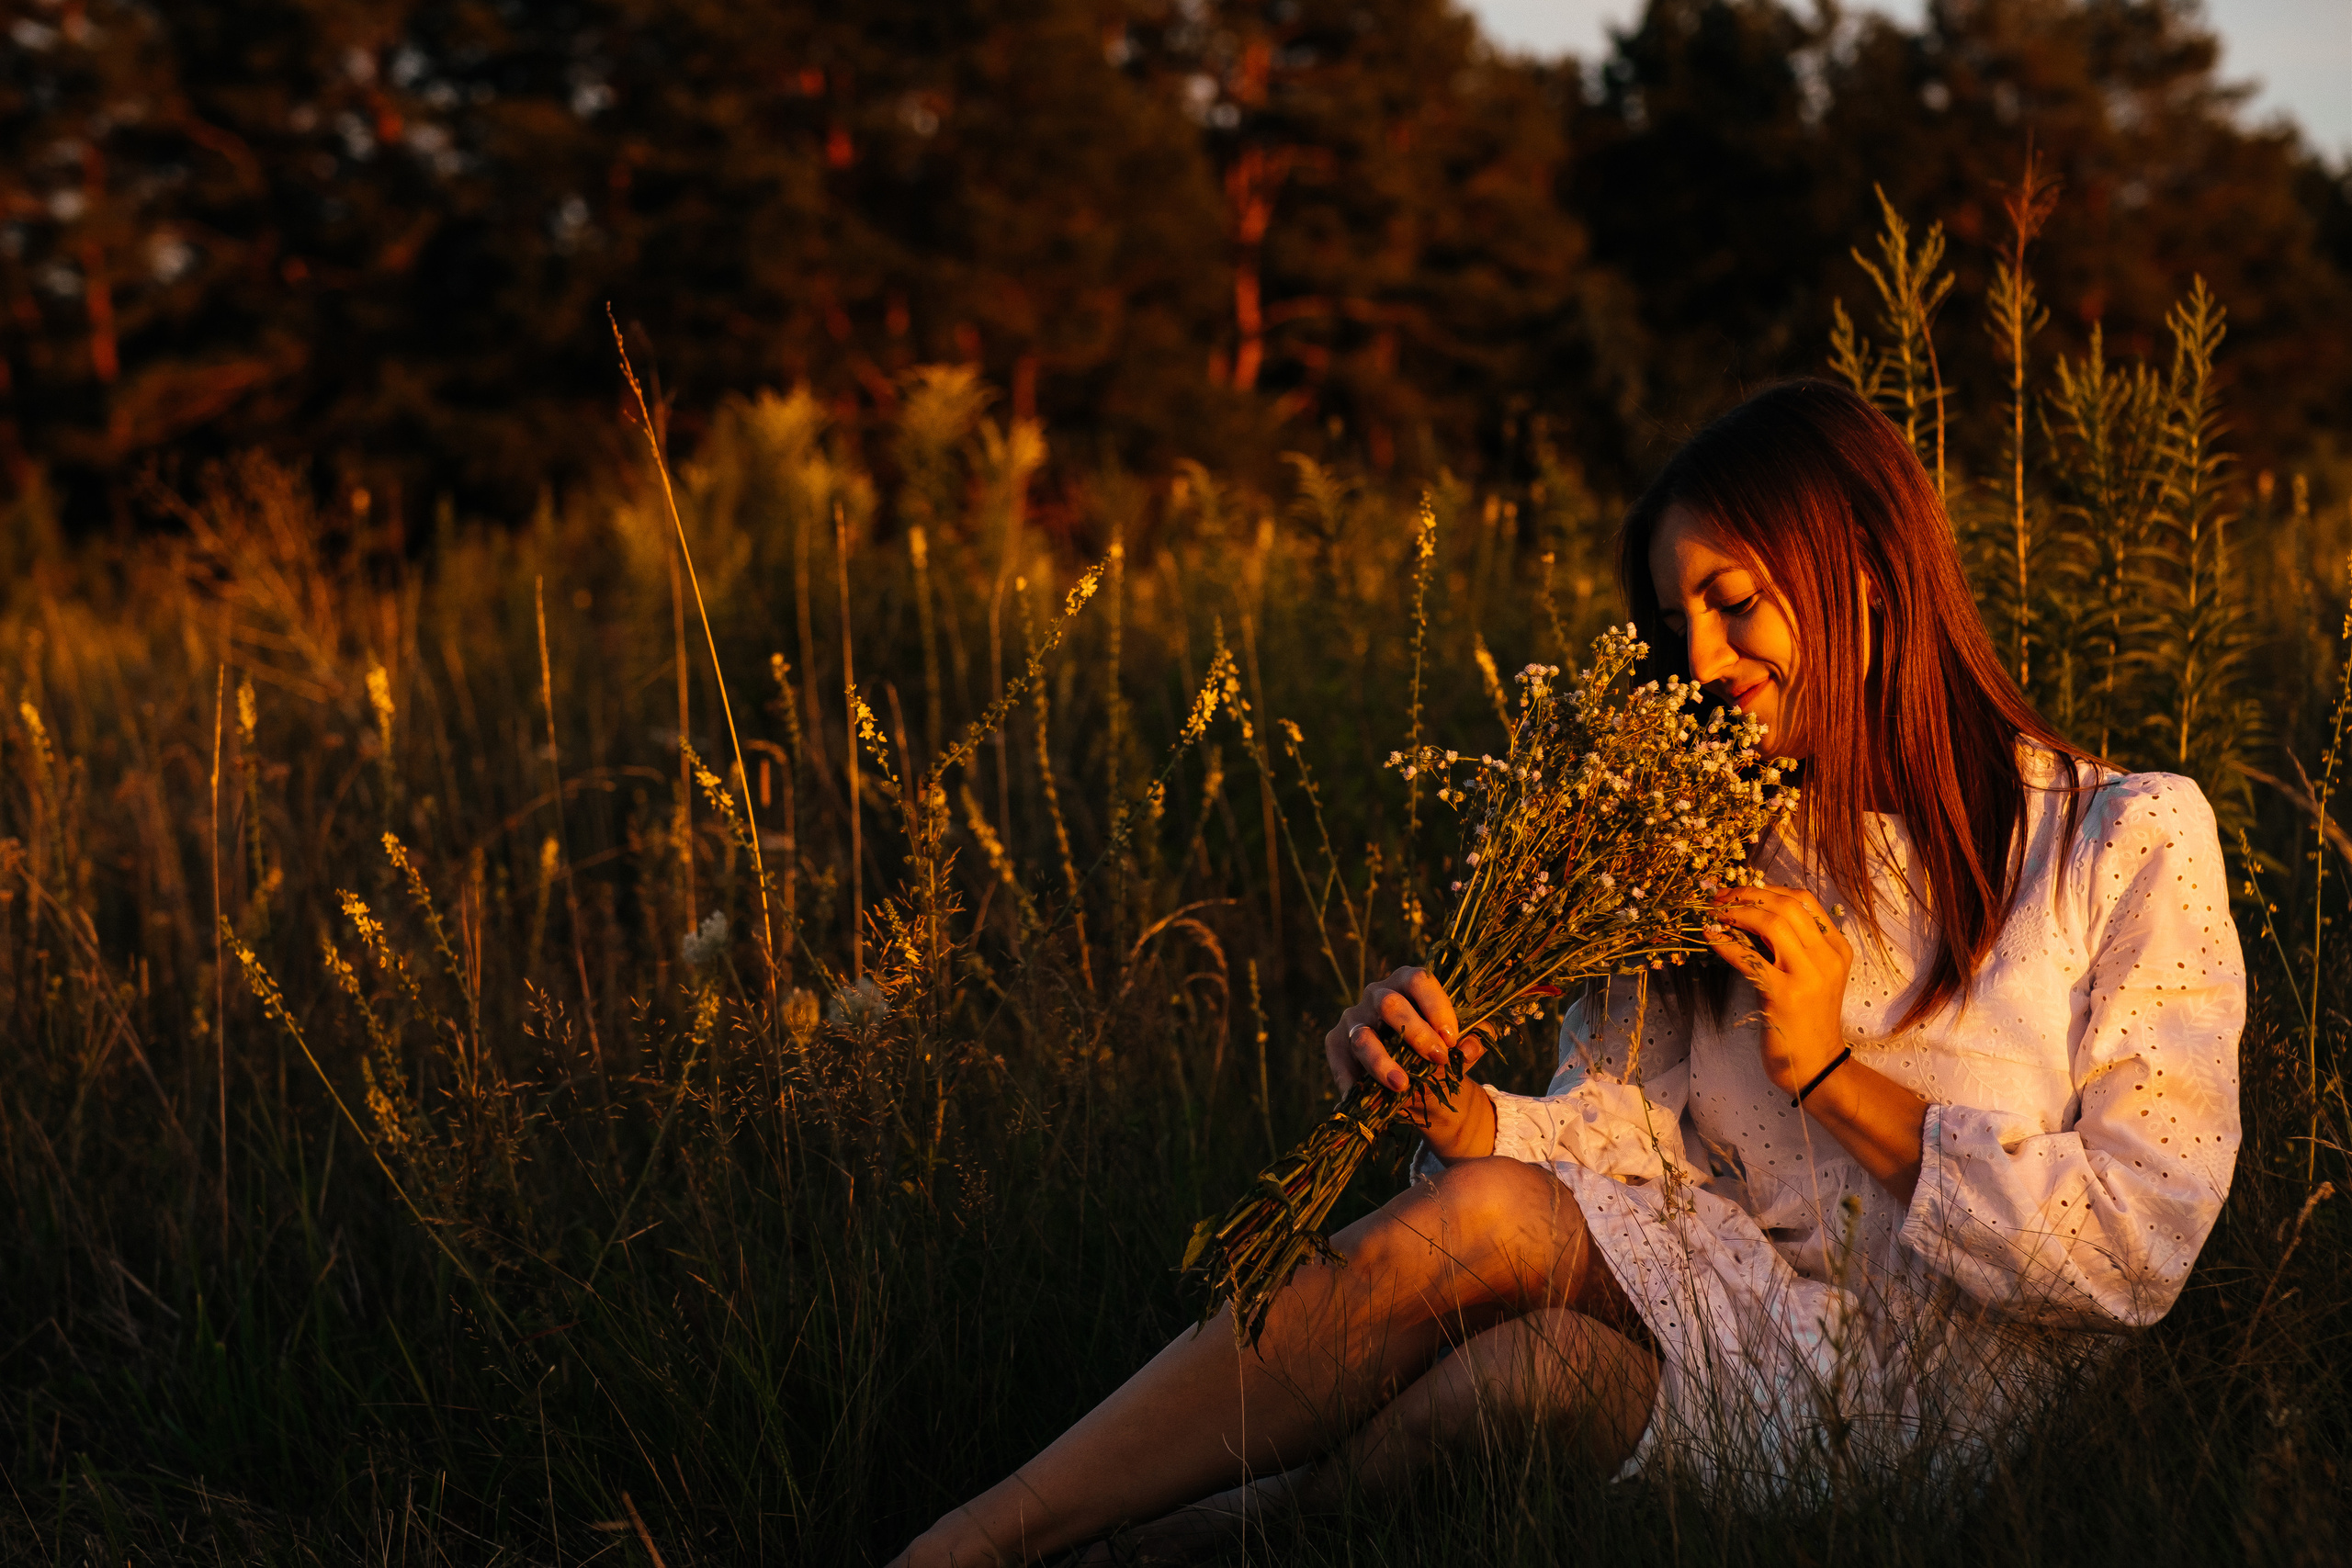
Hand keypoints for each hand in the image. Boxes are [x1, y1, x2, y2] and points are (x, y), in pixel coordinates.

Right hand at [1323, 967, 1491, 1155]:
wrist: (1419, 1080)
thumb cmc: (1441, 1049)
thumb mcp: (1463, 1044)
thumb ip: (1475, 1041)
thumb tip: (1470, 1048)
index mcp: (1409, 982)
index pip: (1419, 981)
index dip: (1436, 1007)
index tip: (1452, 1039)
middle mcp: (1377, 993)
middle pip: (1389, 1004)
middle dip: (1416, 1034)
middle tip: (1438, 1059)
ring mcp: (1354, 1017)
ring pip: (1362, 1036)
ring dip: (1382, 1062)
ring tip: (1401, 1085)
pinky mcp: (1336, 1041)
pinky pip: (1340, 1060)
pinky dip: (1351, 1081)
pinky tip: (1360, 1097)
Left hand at [1701, 883, 1852, 1097]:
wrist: (1816, 1065)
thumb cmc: (1806, 1019)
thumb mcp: (1811, 975)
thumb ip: (1791, 944)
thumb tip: (1748, 911)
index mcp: (1838, 948)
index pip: (1804, 900)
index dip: (1767, 888)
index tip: (1740, 890)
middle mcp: (1827, 958)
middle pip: (1787, 905)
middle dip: (1747, 895)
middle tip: (1719, 898)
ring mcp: (1808, 976)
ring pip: (1771, 923)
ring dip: (1736, 912)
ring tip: (1714, 914)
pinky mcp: (1784, 995)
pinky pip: (1748, 956)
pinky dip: (1725, 942)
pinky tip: (1709, 936)